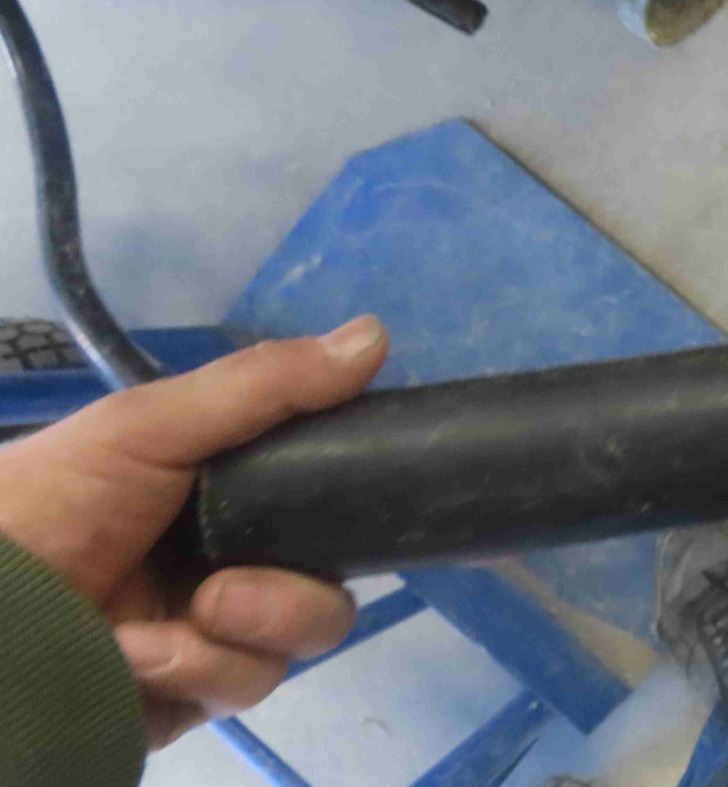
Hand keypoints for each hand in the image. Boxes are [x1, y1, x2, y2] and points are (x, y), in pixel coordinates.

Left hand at [0, 315, 387, 746]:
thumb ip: (263, 386)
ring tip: (168, 626)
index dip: (343, 502)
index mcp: (226, 491)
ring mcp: (216, 631)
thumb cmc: (51, 499)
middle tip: (227, 593)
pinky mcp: (196, 692)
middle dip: (291, 594)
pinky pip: (248, 684)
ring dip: (242, 631)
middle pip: (328, 580)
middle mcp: (231, 560)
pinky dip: (197, 668)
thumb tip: (375, 334)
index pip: (321, 497)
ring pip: (300, 637)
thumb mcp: (148, 425)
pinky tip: (136, 654)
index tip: (344, 501)